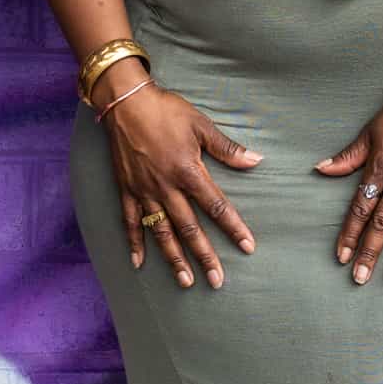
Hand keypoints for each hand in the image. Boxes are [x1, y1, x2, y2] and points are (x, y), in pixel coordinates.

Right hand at [102, 81, 260, 290]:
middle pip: (190, 228)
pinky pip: (130, 221)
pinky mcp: (126, 189)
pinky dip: (135, 243)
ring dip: (174, 258)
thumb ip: (227, 149)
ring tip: (185, 281)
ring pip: (162, 231)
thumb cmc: (166, 110)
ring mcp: (144, 191)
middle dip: (205, 256)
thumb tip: (256, 161)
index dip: (233, 228)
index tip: (247, 247)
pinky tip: (139, 263)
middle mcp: (167, 187)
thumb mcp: (201, 125)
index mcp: (188, 171)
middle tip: (217, 281)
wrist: (126, 102)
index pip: (216, 206)